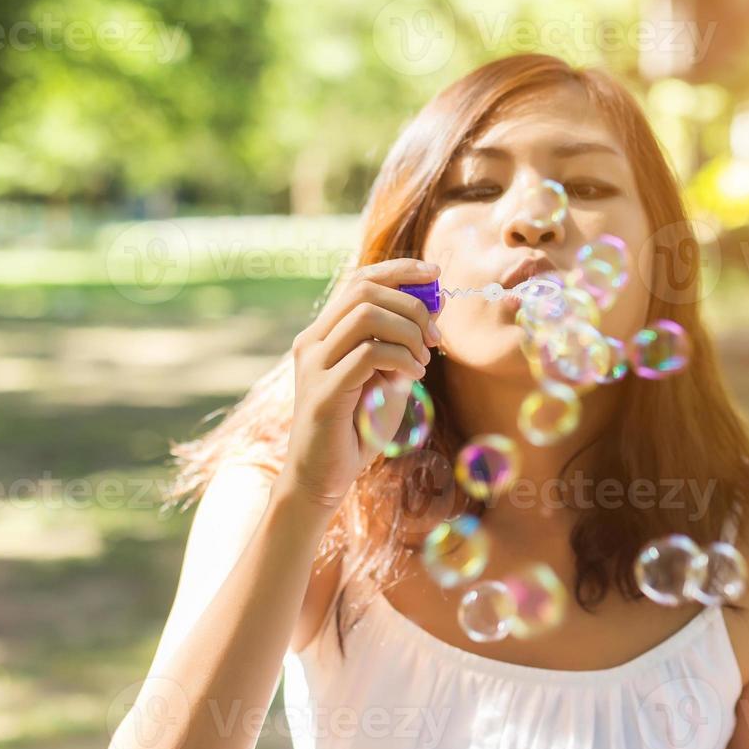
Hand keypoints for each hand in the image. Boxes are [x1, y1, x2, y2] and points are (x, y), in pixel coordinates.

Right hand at [283, 259, 440, 507]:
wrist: (321, 478)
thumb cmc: (356, 429)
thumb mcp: (386, 379)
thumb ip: (403, 345)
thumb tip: (434, 306)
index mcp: (324, 334)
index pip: (359, 280)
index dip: (399, 270)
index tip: (435, 274)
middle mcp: (313, 343)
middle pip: (364, 290)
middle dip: (412, 304)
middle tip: (436, 335)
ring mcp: (314, 366)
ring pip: (366, 315)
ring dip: (408, 331)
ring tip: (424, 360)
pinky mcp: (324, 393)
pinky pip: (368, 355)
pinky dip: (401, 358)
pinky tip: (413, 376)